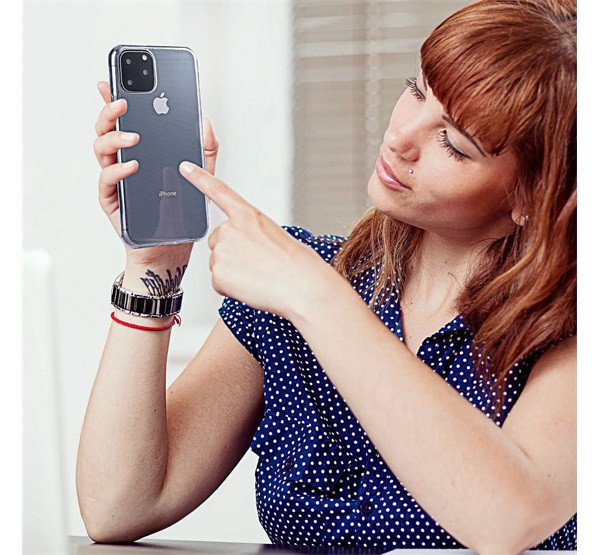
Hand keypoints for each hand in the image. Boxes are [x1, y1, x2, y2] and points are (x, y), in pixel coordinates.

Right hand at [93, 81, 219, 267]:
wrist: (170, 249)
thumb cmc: (179, 214)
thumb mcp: (200, 178)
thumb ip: (204, 151)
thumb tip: (205, 123)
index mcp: (141, 154)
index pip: (125, 122)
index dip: (115, 101)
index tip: (114, 82)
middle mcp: (124, 164)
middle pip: (106, 131)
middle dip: (110, 112)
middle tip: (122, 102)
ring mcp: (116, 182)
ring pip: (101, 151)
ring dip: (114, 138)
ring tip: (133, 136)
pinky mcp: (113, 202)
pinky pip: (107, 182)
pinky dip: (118, 171)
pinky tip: (132, 166)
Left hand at [178, 161, 332, 318]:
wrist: (302, 286)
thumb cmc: (297, 265)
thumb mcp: (275, 236)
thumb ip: (252, 235)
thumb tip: (241, 253)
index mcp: (248, 215)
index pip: (219, 191)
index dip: (200, 178)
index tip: (185, 168)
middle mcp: (230, 229)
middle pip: (218, 241)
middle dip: (232, 253)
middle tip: (257, 264)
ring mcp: (221, 251)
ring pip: (219, 263)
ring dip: (234, 272)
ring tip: (258, 276)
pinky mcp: (217, 274)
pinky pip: (219, 283)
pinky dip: (232, 288)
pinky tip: (251, 286)